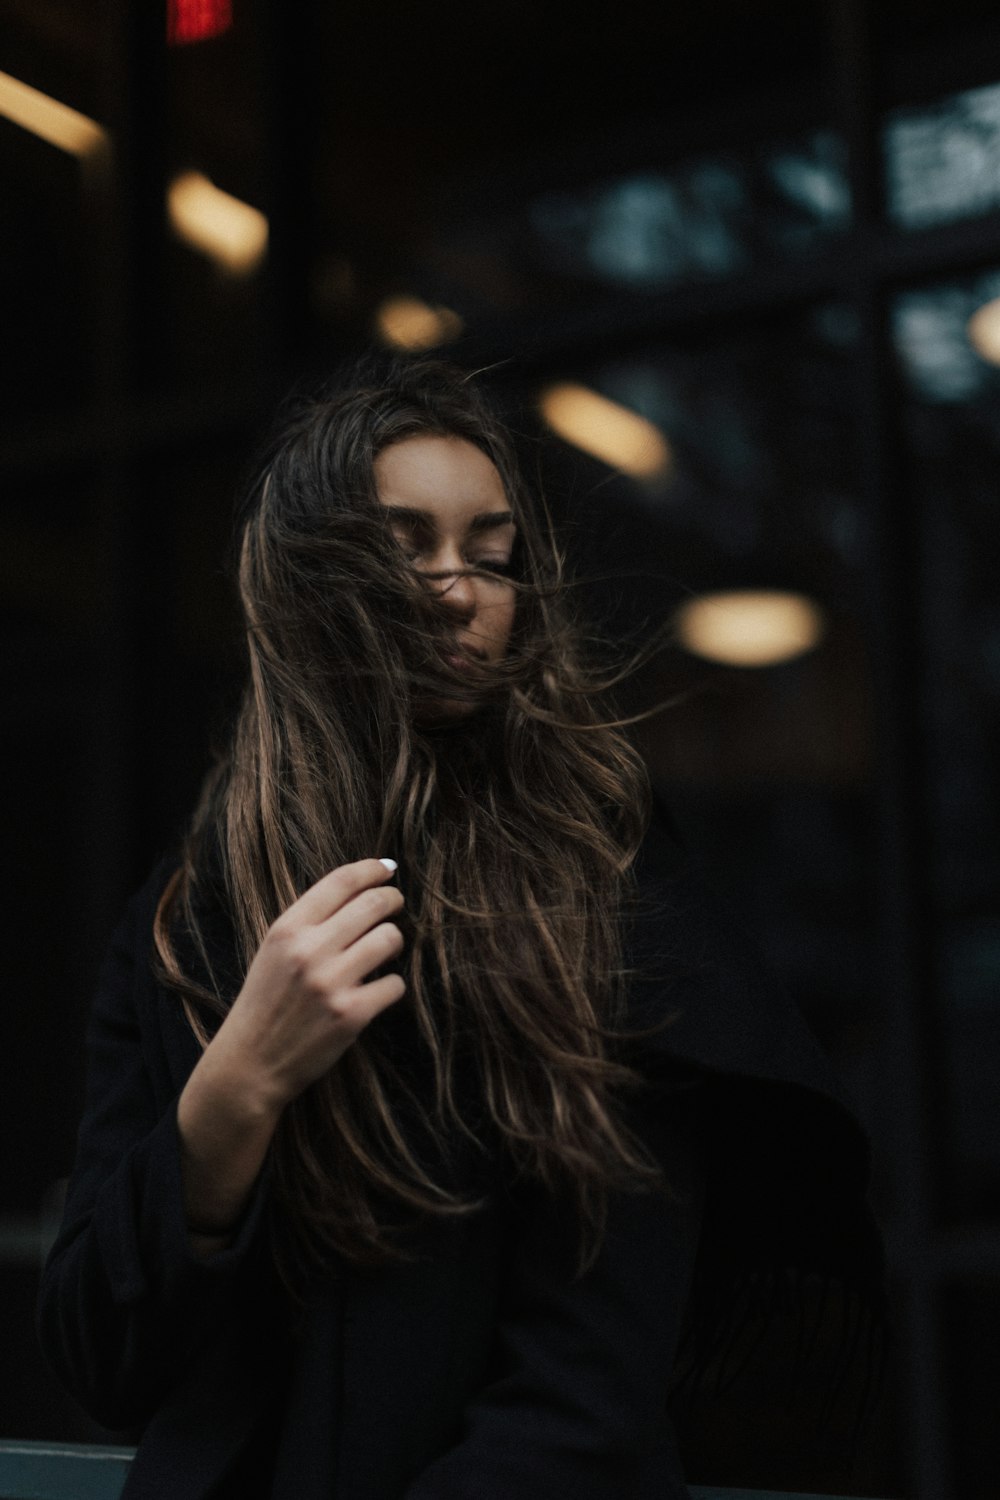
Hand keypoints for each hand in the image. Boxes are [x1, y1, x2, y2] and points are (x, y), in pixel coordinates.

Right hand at [208, 857, 406, 1113]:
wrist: (249, 1065)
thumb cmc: (265, 1004)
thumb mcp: (273, 952)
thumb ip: (309, 923)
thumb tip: (361, 890)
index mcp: (287, 929)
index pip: (341, 881)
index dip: (372, 869)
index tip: (388, 869)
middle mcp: (309, 950)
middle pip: (374, 904)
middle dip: (393, 901)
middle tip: (395, 906)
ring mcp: (331, 983)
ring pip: (390, 939)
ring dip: (395, 943)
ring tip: (384, 951)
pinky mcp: (351, 1014)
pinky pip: (394, 984)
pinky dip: (391, 986)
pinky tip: (377, 991)